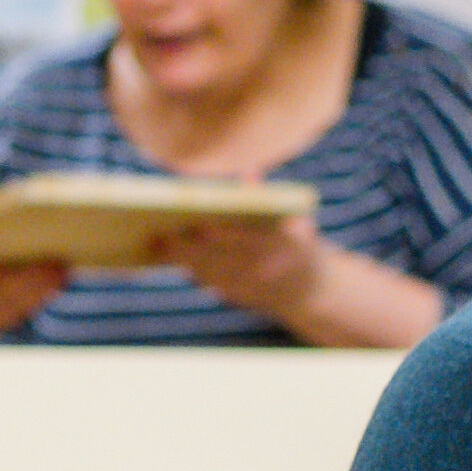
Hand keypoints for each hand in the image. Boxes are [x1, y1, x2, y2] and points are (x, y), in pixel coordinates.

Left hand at [149, 207, 343, 331]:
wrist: (315, 291)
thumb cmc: (301, 244)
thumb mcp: (297, 219)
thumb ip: (270, 198)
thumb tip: (249, 171)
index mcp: (287, 247)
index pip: (247, 241)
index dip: (219, 236)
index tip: (196, 224)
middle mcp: (270, 270)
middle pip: (221, 260)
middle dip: (189, 249)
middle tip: (161, 234)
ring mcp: (256, 288)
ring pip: (211, 274)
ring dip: (182, 261)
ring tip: (156, 244)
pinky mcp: (242, 299)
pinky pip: (211, 284)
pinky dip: (190, 270)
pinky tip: (170, 257)